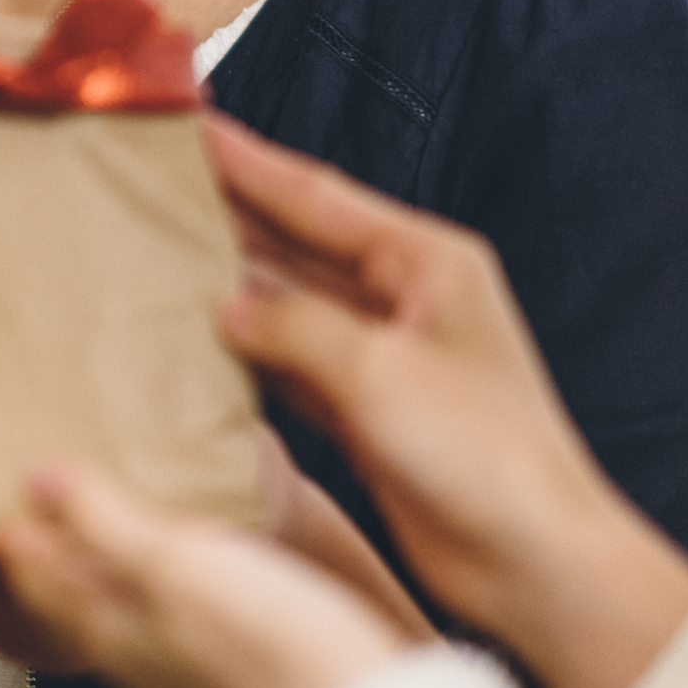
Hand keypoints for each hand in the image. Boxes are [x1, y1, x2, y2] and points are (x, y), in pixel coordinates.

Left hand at [0, 462, 405, 687]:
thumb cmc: (283, 662)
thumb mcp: (179, 570)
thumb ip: (106, 526)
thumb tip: (39, 485)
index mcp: (115, 634)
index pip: (33, 587)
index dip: (2, 549)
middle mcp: (144, 663)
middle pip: (62, 615)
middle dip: (23, 582)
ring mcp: (193, 676)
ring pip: (115, 627)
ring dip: (83, 591)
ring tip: (68, 560)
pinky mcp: (244, 676)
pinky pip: (174, 632)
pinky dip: (154, 602)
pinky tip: (183, 587)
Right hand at [207, 117, 687, 687]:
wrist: (533, 561)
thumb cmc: (489, 459)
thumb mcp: (379, 370)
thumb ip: (295, 325)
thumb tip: (229, 307)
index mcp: (428, 262)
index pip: (317, 195)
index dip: (248, 161)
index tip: (190, 126)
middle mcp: (407, 300)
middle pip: (298, 242)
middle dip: (229, 214)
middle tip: (154, 187)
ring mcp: (384, 357)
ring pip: (288, 305)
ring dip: (228, 286)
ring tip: (156, 258)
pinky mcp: (366, 414)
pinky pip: (289, 366)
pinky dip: (244, 355)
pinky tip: (196, 345)